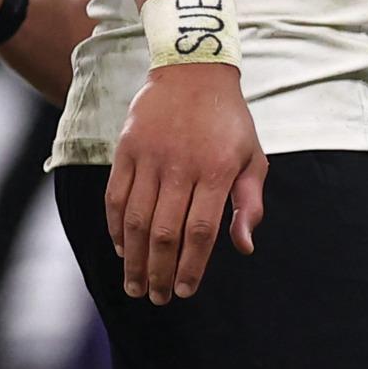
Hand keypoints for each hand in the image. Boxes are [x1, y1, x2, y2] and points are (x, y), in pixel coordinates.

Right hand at [106, 62, 265, 303]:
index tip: (185, 291)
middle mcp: (181, 166)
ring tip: (134, 284)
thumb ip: (249, 203)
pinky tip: (120, 248)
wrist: (193, 71)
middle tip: (157, 297)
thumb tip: (244, 247)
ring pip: (135, 218)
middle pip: (165, 231)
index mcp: (216, 172)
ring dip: (134, 257)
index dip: (191, 266)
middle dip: (160, 271)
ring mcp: (150, 156)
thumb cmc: (229, 121)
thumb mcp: (253, 158)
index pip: (200, 231)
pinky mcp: (127, 148)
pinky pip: (116, 194)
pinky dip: (114, 225)